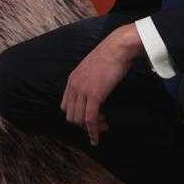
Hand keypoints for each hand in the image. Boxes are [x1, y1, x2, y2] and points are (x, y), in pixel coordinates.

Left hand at [60, 23, 143, 145]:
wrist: (117, 48)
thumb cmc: (110, 55)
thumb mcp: (92, 67)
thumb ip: (88, 79)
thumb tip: (95, 88)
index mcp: (72, 79)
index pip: (66, 106)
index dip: (76, 114)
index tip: (89, 117)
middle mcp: (74, 86)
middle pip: (71, 115)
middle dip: (83, 124)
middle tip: (99, 123)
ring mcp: (83, 91)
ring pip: (79, 119)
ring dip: (91, 127)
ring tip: (104, 125)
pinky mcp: (94, 96)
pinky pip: (90, 119)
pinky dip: (93, 130)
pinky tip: (98, 135)